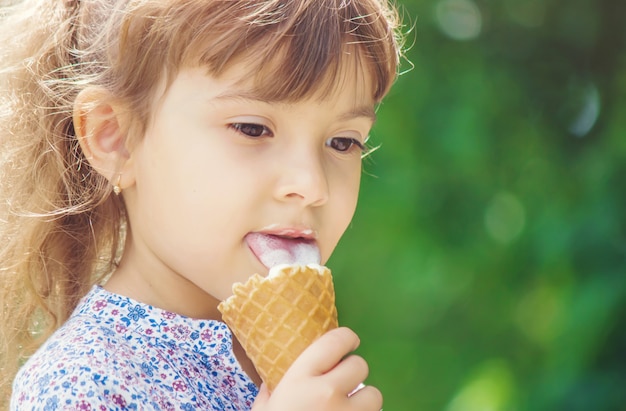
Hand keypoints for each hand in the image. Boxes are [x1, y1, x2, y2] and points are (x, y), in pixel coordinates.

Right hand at [251, 327, 382, 410]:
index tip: (348, 342)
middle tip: (343, 382)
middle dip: (353, 372)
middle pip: (360, 366)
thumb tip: (273, 379)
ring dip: (364, 399)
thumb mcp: (263, 407)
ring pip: (374, 395)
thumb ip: (271, 390)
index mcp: (300, 379)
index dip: (347, 338)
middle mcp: (327, 392)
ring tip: (351, 406)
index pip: (336, 341)